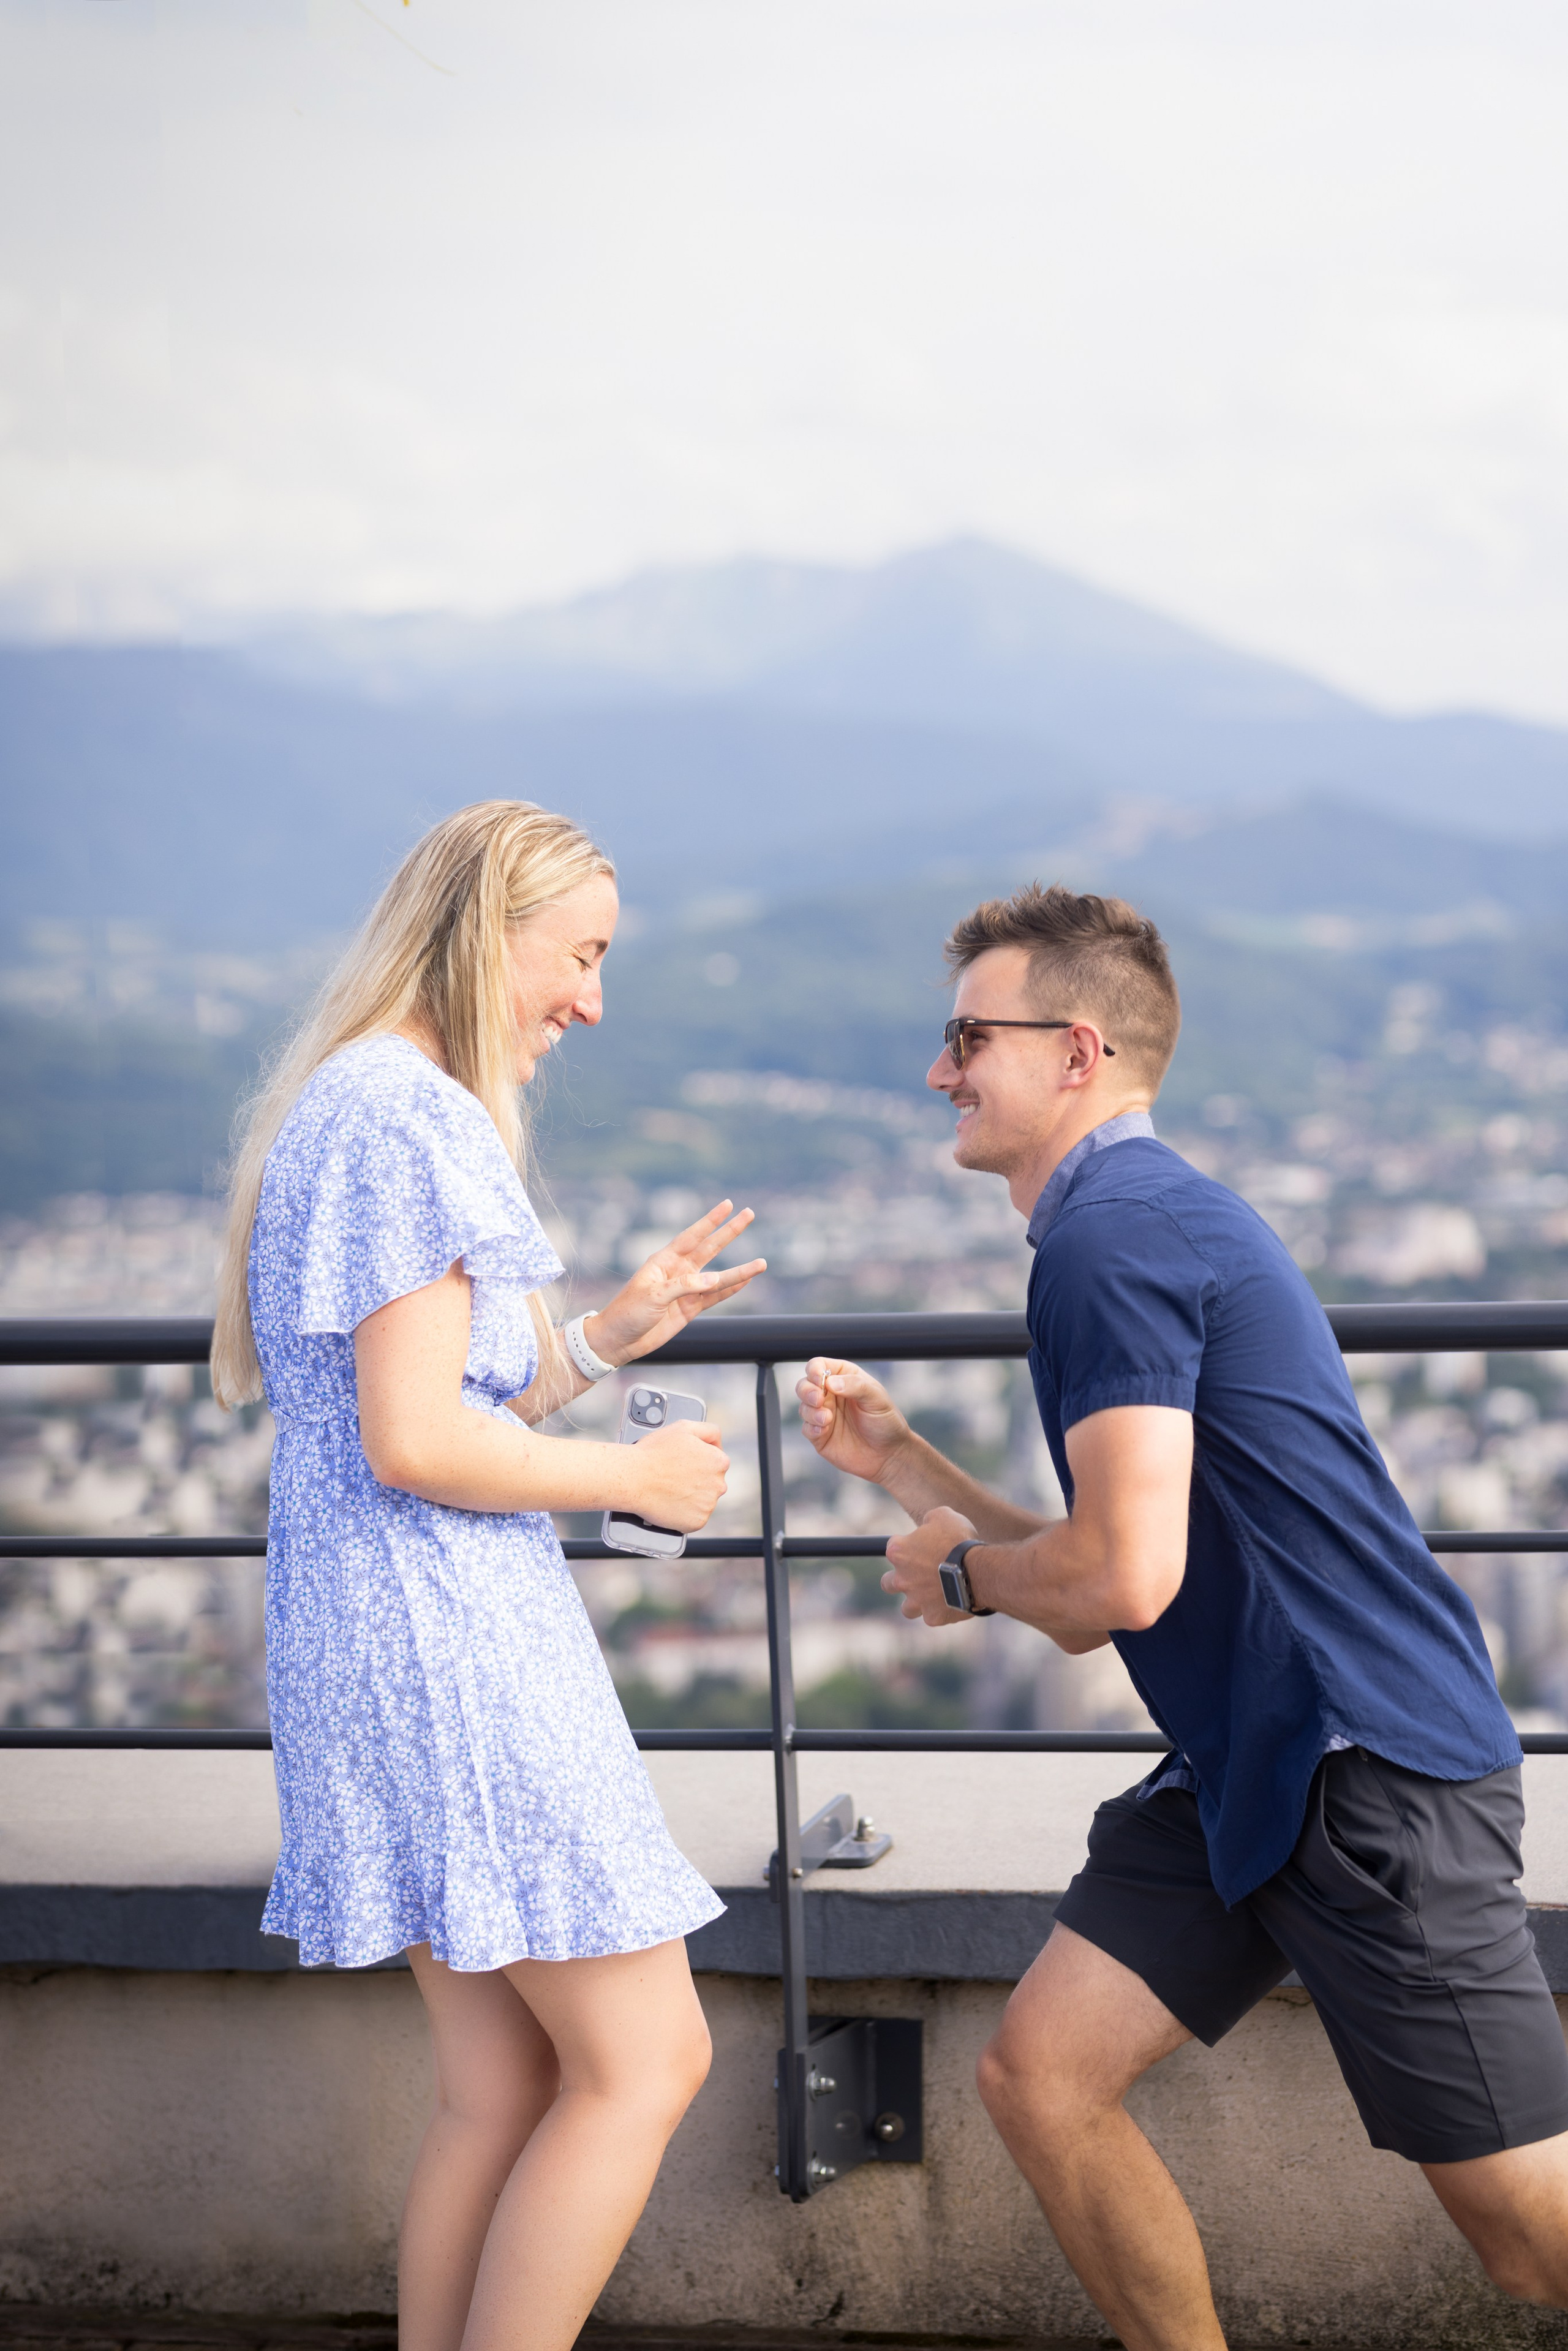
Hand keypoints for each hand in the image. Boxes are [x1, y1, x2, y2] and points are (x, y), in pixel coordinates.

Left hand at [588, 1201, 766, 1365]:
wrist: (618, 1340)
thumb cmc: (627, 1312)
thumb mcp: (652, 1295)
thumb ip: (683, 1285)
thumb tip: (715, 1279)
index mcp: (663, 1261)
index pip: (692, 1236)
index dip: (710, 1220)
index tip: (727, 1205)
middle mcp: (678, 1272)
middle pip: (710, 1248)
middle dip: (729, 1232)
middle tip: (749, 1214)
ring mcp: (685, 1290)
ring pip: (719, 1277)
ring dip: (740, 1270)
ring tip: (763, 1262)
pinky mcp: (689, 1309)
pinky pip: (715, 1297)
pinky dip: (731, 1290)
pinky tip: (747, 1281)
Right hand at [627, 1420, 729, 1533]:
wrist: (633, 1478)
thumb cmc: (654, 1452)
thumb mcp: (684, 1427)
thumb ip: (709, 1431)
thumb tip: (718, 1443)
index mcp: (719, 1462)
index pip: (716, 1463)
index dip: (699, 1462)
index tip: (684, 1464)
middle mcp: (719, 1485)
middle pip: (711, 1484)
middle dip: (697, 1481)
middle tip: (674, 1477)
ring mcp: (708, 1506)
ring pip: (703, 1501)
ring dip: (691, 1498)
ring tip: (670, 1490)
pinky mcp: (696, 1522)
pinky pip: (694, 1518)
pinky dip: (684, 1513)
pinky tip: (670, 1503)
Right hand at [796, 1358, 913, 1486]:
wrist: (889, 1455)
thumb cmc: (886, 1422)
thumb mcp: (877, 1399)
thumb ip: (855, 1386)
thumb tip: (830, 1382)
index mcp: (844, 1378)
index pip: (819, 1365)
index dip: (814, 1370)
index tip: (821, 1380)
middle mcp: (831, 1395)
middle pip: (804, 1384)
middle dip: (807, 1391)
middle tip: (819, 1400)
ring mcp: (823, 1415)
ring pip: (803, 1406)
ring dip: (811, 1411)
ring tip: (827, 1419)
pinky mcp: (820, 1435)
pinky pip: (806, 1428)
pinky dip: (811, 1427)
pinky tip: (824, 1430)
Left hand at [883, 1507, 977, 1625]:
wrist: (978, 1571)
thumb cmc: (960, 1540)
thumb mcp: (943, 1515)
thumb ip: (930, 1520)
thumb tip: (929, 1523)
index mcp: (899, 1552)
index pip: (892, 1548)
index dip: (907, 1546)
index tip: (921, 1547)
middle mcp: (902, 1579)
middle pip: (888, 1583)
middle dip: (899, 1580)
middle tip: (918, 1575)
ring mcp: (917, 1601)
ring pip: (907, 1608)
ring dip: (917, 1602)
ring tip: (933, 1595)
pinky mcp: (933, 1617)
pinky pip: (933, 1616)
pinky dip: (941, 1611)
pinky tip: (953, 1602)